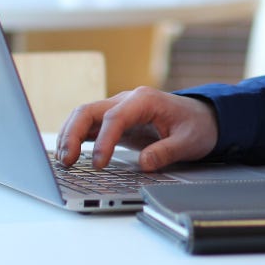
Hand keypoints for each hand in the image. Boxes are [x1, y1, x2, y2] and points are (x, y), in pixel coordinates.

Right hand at [53, 87, 218, 170]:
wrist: (202, 117)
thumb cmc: (196, 126)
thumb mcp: (189, 141)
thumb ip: (166, 151)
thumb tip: (144, 164)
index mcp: (145, 100)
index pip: (115, 117)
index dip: (103, 141)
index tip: (99, 164)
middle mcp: (127, 100)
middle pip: (89, 110)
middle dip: (73, 134)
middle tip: (66, 161)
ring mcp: (119, 109)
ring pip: (84, 116)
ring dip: (69, 135)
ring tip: (63, 161)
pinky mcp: (116, 121)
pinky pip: (89, 125)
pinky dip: (76, 138)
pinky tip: (68, 154)